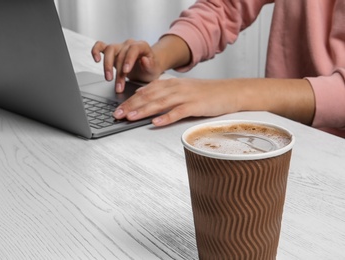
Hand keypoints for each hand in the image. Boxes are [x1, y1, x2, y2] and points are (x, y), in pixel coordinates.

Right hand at [91, 39, 163, 92]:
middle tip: (118, 85)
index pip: (134, 48)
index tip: (126, 71)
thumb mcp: (154, 69)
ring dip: (107, 65)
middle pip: (121, 54)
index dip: (129, 59)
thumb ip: (150, 65)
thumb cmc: (151, 68)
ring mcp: (120, 47)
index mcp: (142, 46)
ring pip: (109, 50)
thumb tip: (144, 60)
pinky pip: (101, 46)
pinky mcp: (112, 51)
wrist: (147, 68)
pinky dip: (96, 51)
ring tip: (108, 79)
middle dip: (119, 72)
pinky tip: (96, 59)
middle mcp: (130, 44)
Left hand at [113, 78, 241, 125]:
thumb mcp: (182, 90)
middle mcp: (176, 88)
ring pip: (160, 102)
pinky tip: (156, 122)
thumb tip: (144, 98)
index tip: (117, 108)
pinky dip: (166, 117)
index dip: (130, 100)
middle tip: (117, 114)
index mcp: (171, 84)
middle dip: (131, 105)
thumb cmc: (205, 93)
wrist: (229, 91)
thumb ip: (163, 93)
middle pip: (149, 96)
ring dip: (144, 110)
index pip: (146, 91)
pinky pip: (179, 111)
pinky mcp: (196, 105)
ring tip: (130, 117)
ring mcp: (186, 96)